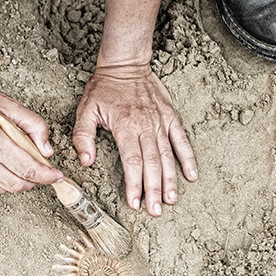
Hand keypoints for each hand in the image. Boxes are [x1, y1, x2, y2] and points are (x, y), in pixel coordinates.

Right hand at [0, 69, 63, 193]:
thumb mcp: (7, 102)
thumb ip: (32, 125)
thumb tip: (46, 148)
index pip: (27, 169)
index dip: (47, 176)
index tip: (57, 175)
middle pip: (15, 184)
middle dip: (36, 182)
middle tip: (46, 171)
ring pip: (1, 187)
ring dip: (19, 182)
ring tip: (29, 167)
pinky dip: (3, 179)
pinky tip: (10, 166)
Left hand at [73, 63, 197, 215]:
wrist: (125, 64)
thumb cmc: (103, 88)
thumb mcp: (85, 110)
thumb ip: (83, 137)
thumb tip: (86, 161)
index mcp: (125, 126)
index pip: (132, 161)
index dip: (134, 184)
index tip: (135, 203)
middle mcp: (146, 126)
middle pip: (152, 163)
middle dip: (154, 189)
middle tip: (156, 211)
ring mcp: (160, 121)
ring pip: (168, 156)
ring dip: (171, 180)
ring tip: (172, 200)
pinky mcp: (170, 116)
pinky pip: (181, 140)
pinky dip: (188, 158)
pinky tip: (192, 175)